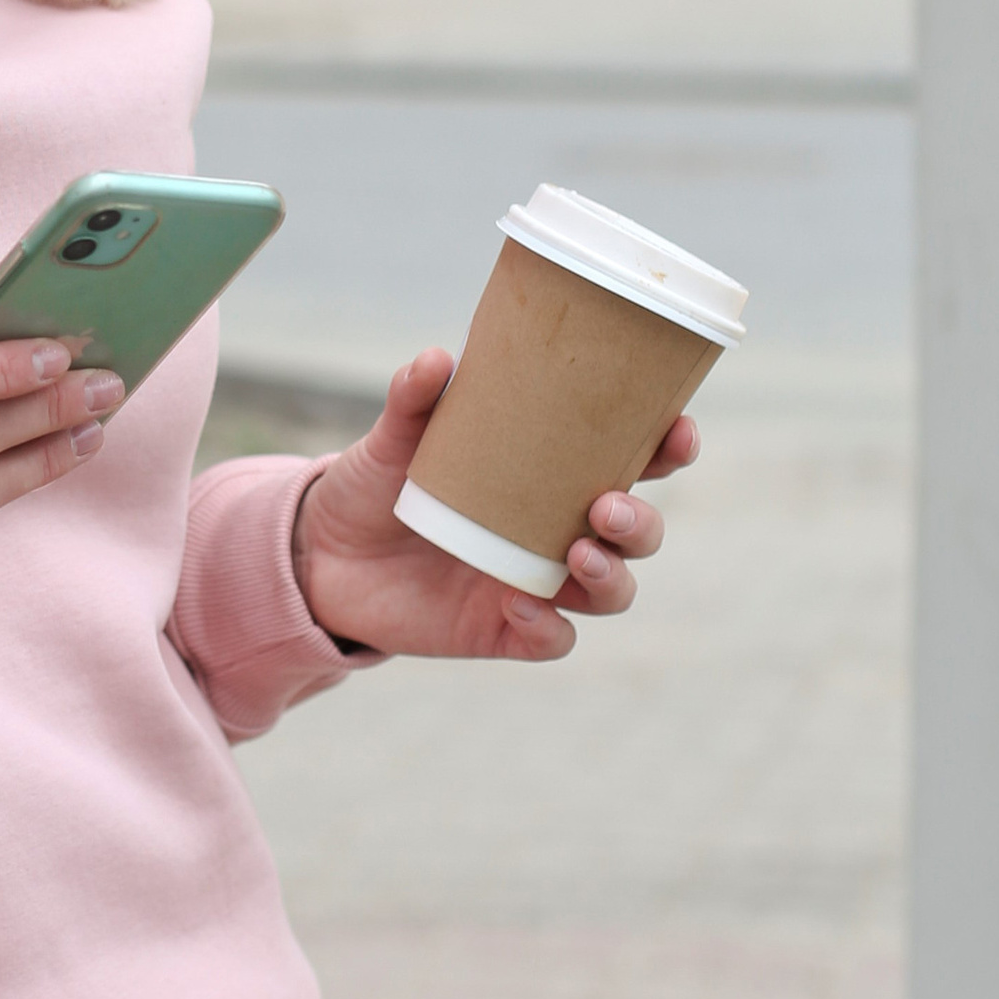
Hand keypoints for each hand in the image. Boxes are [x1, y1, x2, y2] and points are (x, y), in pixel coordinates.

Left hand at [290, 347, 699, 662]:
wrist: (322, 554)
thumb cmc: (373, 484)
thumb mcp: (392, 439)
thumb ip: (413, 400)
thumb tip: (438, 359)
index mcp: (547, 475)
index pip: (630, 460)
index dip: (667, 448)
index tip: (676, 432)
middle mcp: (553, 530)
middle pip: (636, 533)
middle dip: (641, 524)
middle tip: (606, 507)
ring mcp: (535, 582)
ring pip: (611, 590)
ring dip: (611, 576)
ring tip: (577, 554)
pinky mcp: (501, 629)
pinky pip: (553, 639)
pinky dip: (550, 627)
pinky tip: (521, 604)